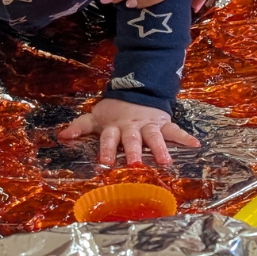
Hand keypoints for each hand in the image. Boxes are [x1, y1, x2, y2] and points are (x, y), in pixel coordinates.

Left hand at [57, 99, 198, 167]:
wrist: (136, 91)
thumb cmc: (114, 111)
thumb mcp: (95, 117)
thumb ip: (79, 127)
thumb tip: (61, 137)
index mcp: (114, 127)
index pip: (109, 138)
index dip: (107, 150)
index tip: (106, 163)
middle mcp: (132, 127)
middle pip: (132, 139)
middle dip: (134, 151)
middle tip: (136, 165)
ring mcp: (148, 125)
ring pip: (154, 137)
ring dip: (160, 149)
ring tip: (166, 162)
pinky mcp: (163, 123)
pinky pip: (174, 130)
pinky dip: (185, 137)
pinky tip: (195, 145)